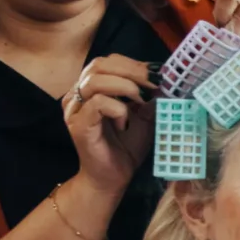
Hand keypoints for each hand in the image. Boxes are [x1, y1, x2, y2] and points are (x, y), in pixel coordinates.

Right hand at [64, 53, 155, 193]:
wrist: (113, 178)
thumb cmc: (126, 145)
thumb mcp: (145, 115)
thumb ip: (149, 96)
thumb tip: (164, 79)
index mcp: (91, 88)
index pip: (108, 62)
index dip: (134, 64)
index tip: (158, 74)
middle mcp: (78, 94)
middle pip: (99, 65)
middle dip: (132, 70)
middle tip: (155, 83)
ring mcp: (75, 109)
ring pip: (96, 80)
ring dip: (126, 86)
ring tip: (142, 101)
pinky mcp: (77, 125)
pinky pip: (97, 104)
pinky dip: (118, 109)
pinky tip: (125, 123)